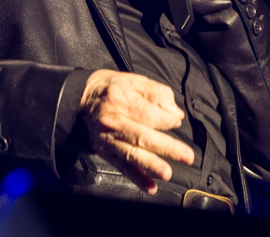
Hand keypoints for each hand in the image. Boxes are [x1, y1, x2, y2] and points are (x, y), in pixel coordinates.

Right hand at [79, 69, 195, 193]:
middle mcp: (112, 121)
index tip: (176, 120)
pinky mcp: (107, 153)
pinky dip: (137, 179)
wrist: (83, 100)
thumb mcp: (135, 81)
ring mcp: (108, 139)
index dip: (167, 120)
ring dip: (150, 165)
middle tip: (186, 156)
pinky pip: (123, 167)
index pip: (149, 115)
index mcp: (120, 99)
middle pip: (142, 136)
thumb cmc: (114, 89)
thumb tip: (175, 114)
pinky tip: (151, 187)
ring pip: (132, 154)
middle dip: (166, 147)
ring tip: (167, 173)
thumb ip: (157, 94)